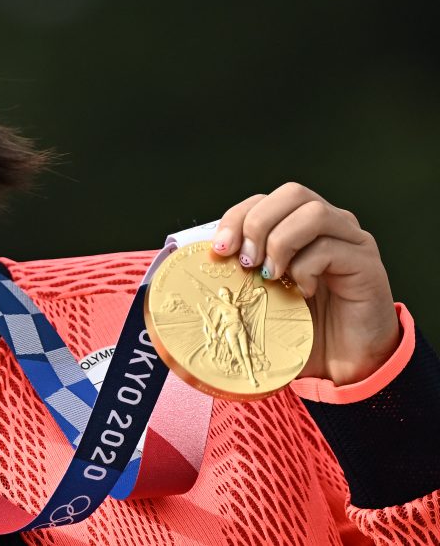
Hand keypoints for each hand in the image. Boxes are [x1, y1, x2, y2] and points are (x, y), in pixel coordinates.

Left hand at [211, 182, 399, 385]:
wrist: (344, 364)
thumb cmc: (301, 328)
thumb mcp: (260, 297)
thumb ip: (236, 275)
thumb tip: (192, 264)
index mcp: (297, 226)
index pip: (263, 200)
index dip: (236, 217)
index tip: (219, 250)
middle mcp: (328, 225)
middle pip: (291, 193)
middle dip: (257, 224)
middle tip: (245, 262)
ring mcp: (351, 240)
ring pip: (313, 212)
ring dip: (281, 242)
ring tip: (270, 276)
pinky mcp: (366, 263)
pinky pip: (331, 248)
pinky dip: (306, 268)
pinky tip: (303, 292)